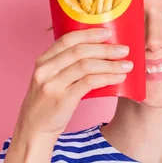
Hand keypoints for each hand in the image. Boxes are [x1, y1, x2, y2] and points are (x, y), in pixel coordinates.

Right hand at [13, 28, 131, 139]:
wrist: (34, 130)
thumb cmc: (47, 103)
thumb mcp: (50, 79)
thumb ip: (65, 65)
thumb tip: (98, 53)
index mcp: (42, 61)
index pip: (67, 39)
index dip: (89, 34)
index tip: (108, 32)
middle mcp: (45, 70)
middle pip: (80, 51)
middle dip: (105, 49)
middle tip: (124, 49)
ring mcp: (52, 84)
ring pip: (87, 66)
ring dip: (110, 64)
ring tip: (127, 65)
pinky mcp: (62, 99)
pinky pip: (89, 83)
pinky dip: (107, 78)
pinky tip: (119, 78)